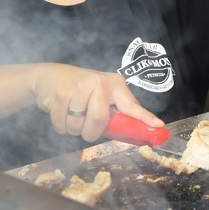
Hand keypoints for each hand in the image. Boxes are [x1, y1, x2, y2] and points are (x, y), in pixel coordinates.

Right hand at [32, 64, 162, 140]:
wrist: (49, 77)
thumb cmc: (79, 89)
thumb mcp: (100, 94)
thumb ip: (113, 110)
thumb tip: (131, 132)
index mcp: (113, 85)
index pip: (131, 104)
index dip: (144, 116)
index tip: (159, 125)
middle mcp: (98, 83)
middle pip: (98, 120)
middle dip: (89, 132)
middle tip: (85, 128)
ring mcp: (78, 87)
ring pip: (77, 126)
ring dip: (72, 129)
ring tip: (71, 114)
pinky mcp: (60, 94)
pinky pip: (61, 124)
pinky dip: (59, 126)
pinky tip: (60, 111)